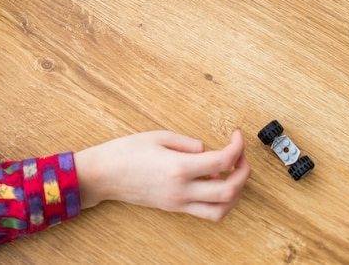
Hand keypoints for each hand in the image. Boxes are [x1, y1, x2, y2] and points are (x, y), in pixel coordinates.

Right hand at [74, 130, 250, 220]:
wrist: (104, 175)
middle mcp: (182, 190)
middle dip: (244, 172)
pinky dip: (220, 200)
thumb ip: (187, 142)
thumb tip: (205, 149)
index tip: (236, 135)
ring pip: (221, 210)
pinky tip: (214, 183)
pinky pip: (206, 213)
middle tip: (241, 154)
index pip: (222, 162)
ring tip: (234, 172)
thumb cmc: (126, 152)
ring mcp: (178, 203)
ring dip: (235, 192)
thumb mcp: (158, 136)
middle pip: (229, 191)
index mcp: (179, 167)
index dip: (236, 147)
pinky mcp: (174, 208)